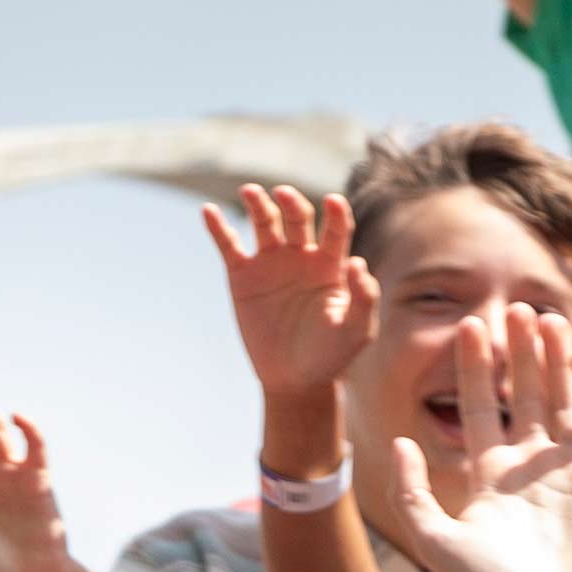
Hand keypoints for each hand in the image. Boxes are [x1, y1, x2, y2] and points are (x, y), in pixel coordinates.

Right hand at [204, 184, 379, 406]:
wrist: (294, 379)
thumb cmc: (331, 355)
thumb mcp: (356, 331)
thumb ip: (364, 298)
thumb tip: (356, 262)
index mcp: (332, 264)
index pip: (337, 228)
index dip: (336, 212)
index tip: (333, 202)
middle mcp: (302, 256)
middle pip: (297, 217)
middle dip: (291, 202)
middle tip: (283, 194)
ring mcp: (271, 263)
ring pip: (265, 223)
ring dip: (257, 203)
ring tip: (249, 191)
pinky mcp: (243, 276)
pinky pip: (229, 245)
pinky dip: (218, 227)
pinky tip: (207, 211)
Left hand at [380, 303, 571, 571]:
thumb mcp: (436, 540)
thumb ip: (412, 491)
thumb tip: (396, 442)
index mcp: (492, 478)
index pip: (483, 408)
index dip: (476, 368)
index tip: (469, 325)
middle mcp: (532, 470)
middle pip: (526, 395)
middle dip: (519, 353)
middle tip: (514, 308)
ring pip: (564, 401)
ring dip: (556, 361)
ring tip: (545, 319)